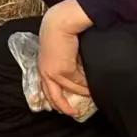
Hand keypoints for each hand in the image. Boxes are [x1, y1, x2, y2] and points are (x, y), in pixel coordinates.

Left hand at [38, 0, 92, 117]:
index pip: (47, 90)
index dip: (55, 101)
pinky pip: (79, 81)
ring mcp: (54, 73)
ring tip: (93, 95)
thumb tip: (75, 73)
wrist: (60, 23)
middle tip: (75, 114)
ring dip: (83, 93)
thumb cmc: (60, 33)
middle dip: (65, 107)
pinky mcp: (64, 70)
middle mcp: (45, 73)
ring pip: (72, 88)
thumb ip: (63, 63)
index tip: (63, 109)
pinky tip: (94, 86)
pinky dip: (87, 85)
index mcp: (42, 68)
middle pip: (54, 97)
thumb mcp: (58, 52)